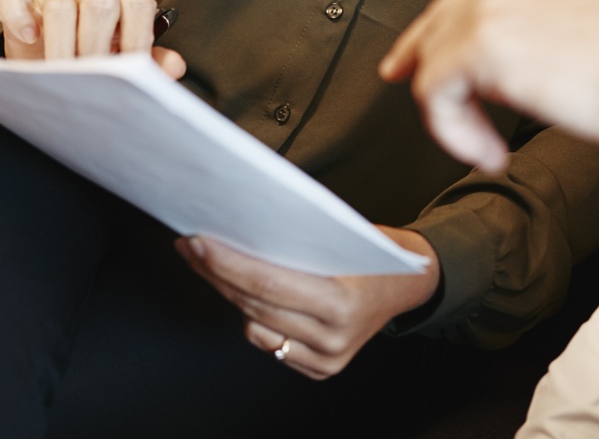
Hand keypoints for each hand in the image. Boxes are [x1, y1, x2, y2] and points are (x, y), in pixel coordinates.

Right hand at [0, 0, 185, 79]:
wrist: (49, 53)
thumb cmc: (93, 60)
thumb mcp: (121, 62)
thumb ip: (150, 62)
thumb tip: (175, 67)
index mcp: (122, 7)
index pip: (138, 5)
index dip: (138, 38)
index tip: (130, 74)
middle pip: (100, 3)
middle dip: (96, 46)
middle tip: (90, 81)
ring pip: (60, 3)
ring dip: (60, 42)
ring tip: (59, 74)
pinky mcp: (19, 2)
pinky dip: (16, 11)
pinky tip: (27, 37)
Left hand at [178, 228, 440, 379]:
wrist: (408, 286)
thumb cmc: (373, 252)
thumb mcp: (343, 239)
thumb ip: (298, 243)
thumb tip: (239, 228)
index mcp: (342, 303)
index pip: (268, 284)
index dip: (226, 263)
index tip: (197, 241)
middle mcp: (334, 338)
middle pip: (255, 305)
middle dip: (216, 273)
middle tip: (190, 245)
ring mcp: (327, 358)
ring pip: (256, 325)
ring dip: (229, 293)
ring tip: (210, 263)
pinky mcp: (319, 369)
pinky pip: (268, 342)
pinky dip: (254, 317)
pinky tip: (245, 294)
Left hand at [378, 0, 598, 201]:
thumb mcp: (573, 34)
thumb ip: (528, 37)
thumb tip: (494, 73)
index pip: (458, 3)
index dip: (428, 42)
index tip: (410, 69)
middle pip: (433, 29)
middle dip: (423, 76)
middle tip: (433, 117)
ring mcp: (488, 8)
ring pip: (432, 69)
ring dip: (458, 121)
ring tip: (491, 148)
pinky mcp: (479, 47)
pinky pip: (435, 99)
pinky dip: (458, 135)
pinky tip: (492, 152)